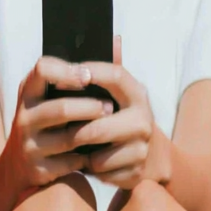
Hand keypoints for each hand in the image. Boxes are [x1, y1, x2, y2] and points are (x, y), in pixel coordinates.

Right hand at [7, 56, 114, 187]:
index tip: (88, 76)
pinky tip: (96, 152)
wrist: (16, 168)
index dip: (68, 71)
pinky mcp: (38, 170)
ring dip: (92, 132)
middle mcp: (24, 118)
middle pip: (61, 109)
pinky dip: (86, 158)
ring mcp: (29, 146)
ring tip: (110, 127)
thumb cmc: (44, 125)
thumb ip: (77, 74)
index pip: (42, 70)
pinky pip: (69, 162)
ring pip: (68, 138)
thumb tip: (117, 41)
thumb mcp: (47, 97)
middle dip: (89, 107)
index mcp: (28, 93)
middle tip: (111, 107)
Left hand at [72, 38, 161, 188]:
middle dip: (76, 129)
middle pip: (99, 124)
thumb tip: (113, 37)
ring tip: (76, 147)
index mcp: (137, 94)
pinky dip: (91, 169)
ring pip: (98, 155)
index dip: (92, 73)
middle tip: (59, 128)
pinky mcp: (135, 173)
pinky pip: (102, 173)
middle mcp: (143, 120)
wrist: (151, 158)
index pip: (116, 75)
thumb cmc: (123, 120)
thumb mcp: (120, 95)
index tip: (70, 74)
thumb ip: (111, 71)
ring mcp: (141, 149)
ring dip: (82, 153)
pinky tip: (90, 162)